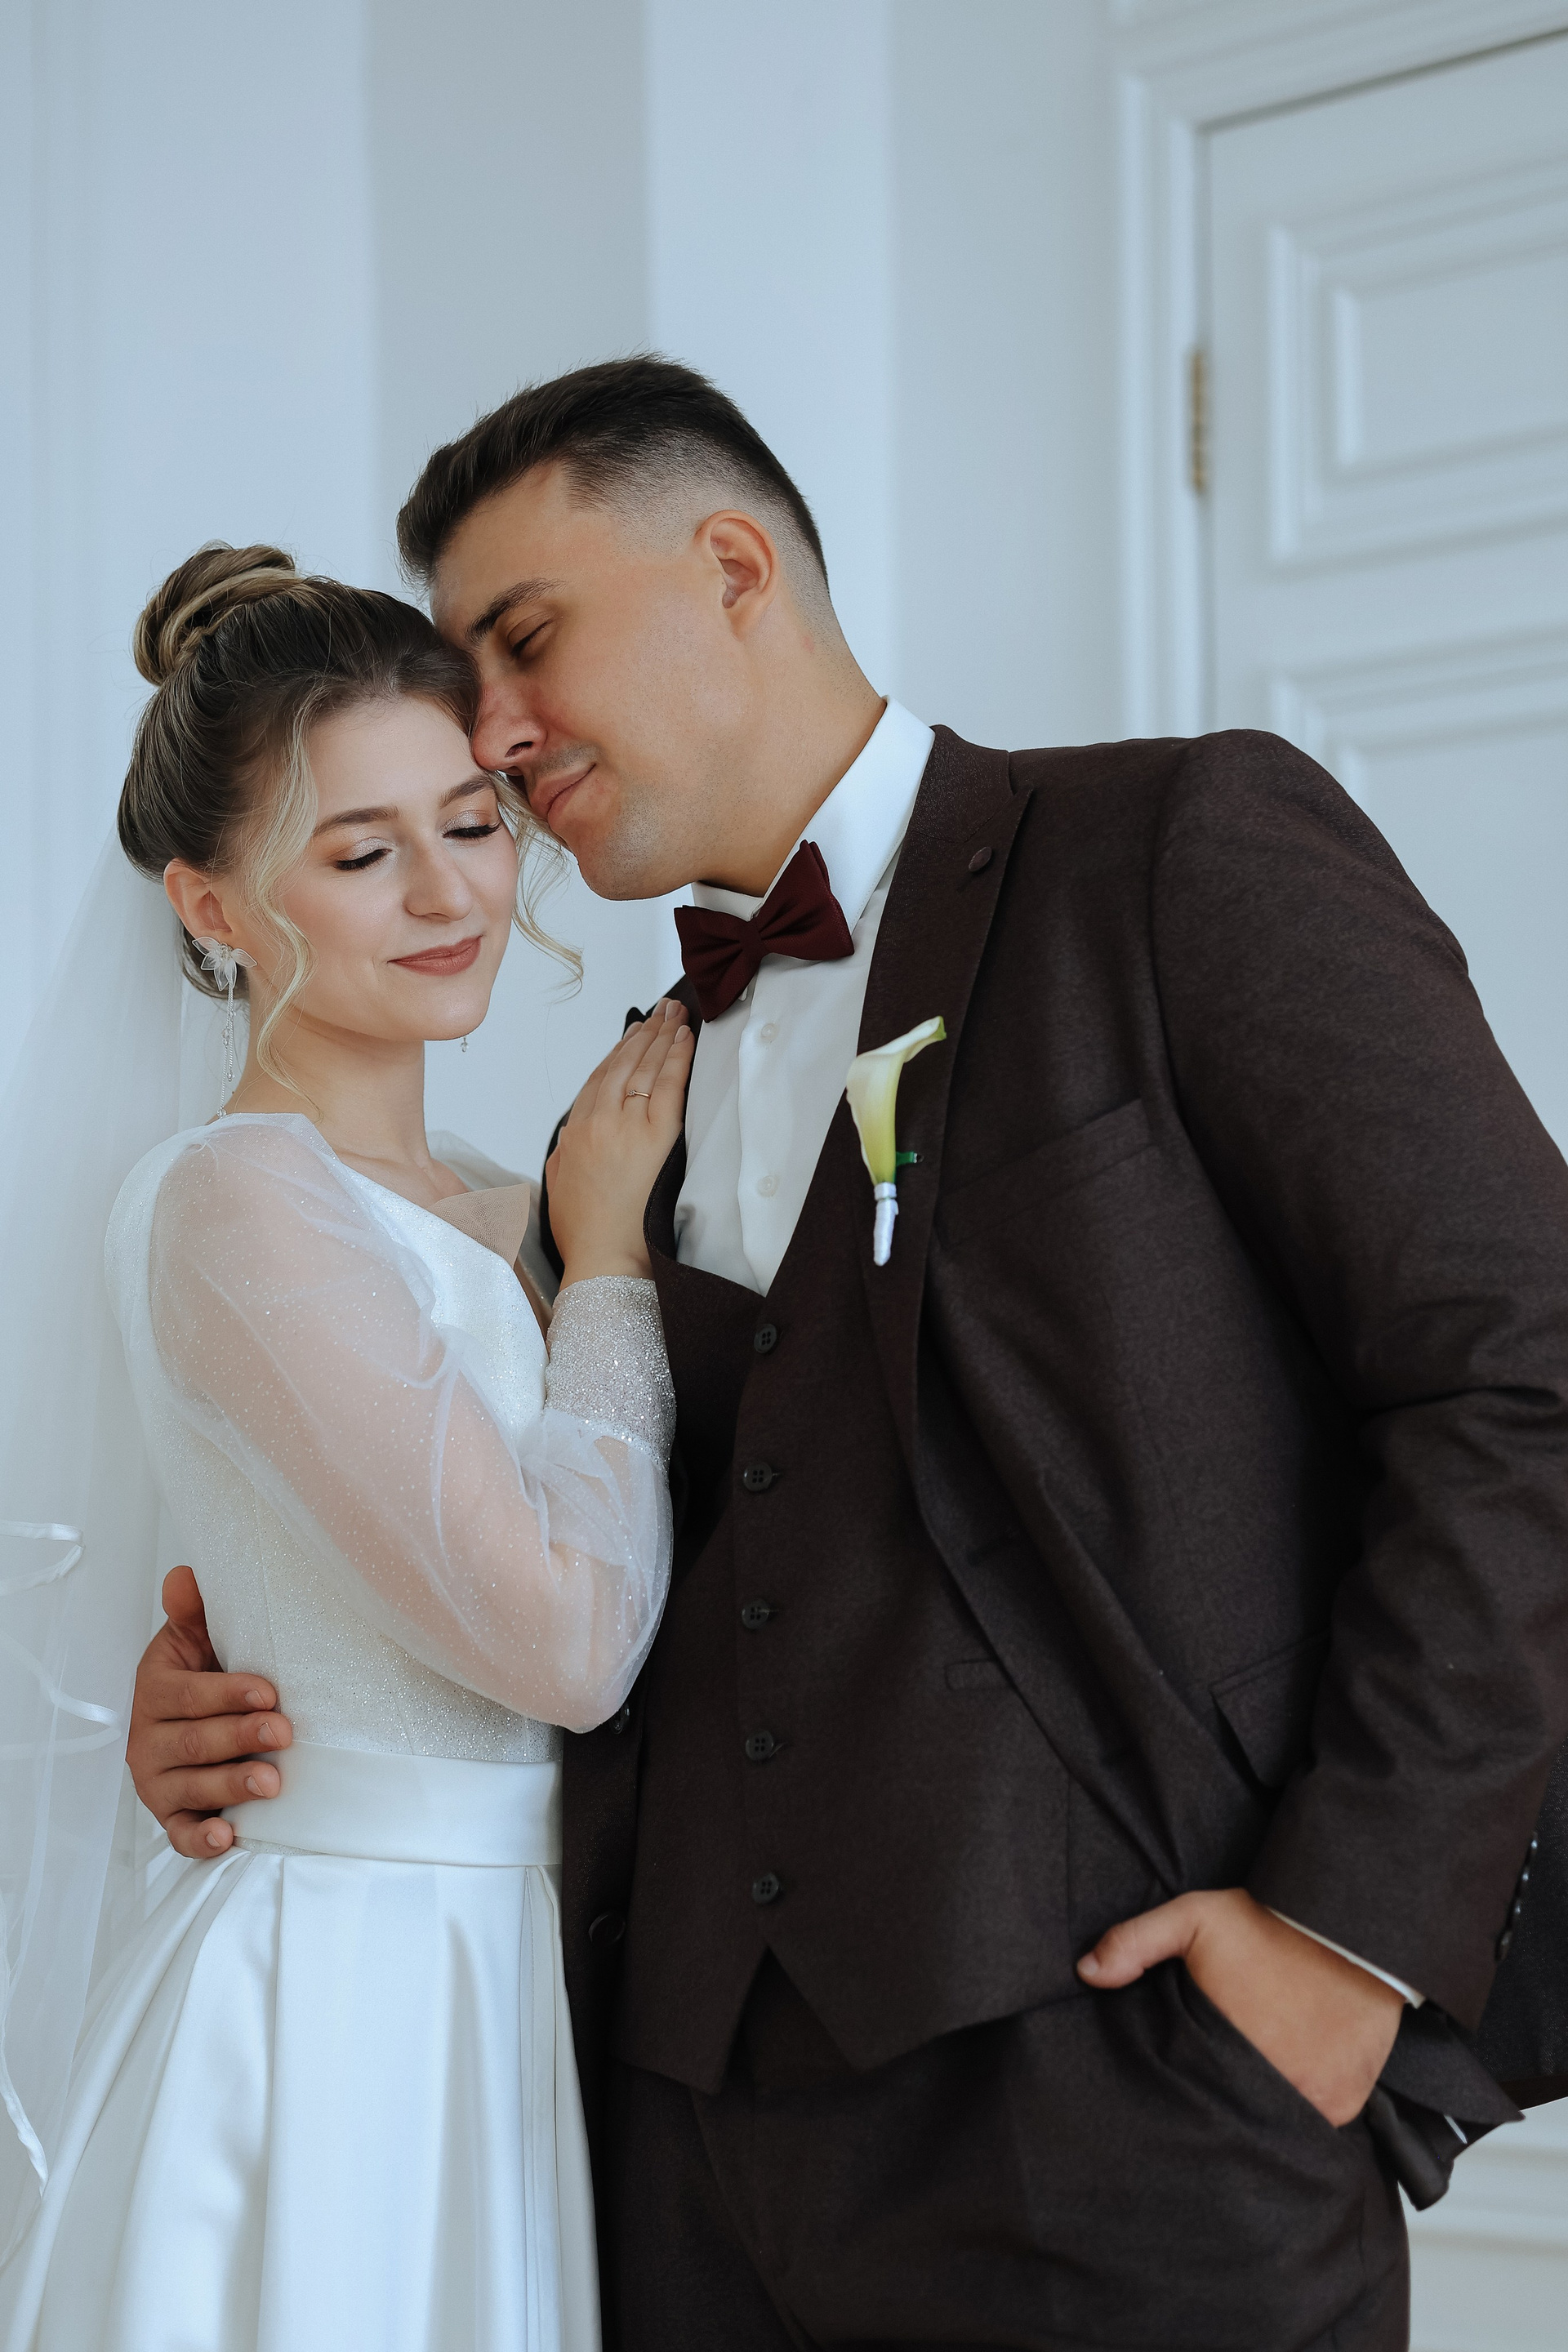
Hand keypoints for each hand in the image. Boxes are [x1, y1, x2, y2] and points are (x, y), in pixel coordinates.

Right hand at [126, 1565, 293, 1857]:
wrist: (199, 1715)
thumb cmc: (205, 1673)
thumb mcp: (197, 1637)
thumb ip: (192, 1610)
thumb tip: (183, 1577)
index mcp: (155, 1689)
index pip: (188, 1694)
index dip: (227, 1693)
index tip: (268, 1691)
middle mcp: (148, 1739)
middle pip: (193, 1742)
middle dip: (240, 1738)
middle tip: (283, 1733)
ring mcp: (157, 1781)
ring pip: (191, 1788)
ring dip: (231, 1787)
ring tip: (271, 1783)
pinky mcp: (171, 1816)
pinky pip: (180, 1834)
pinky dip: (201, 1841)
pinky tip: (228, 1839)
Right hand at [546, 1001, 692, 1284]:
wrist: (602, 1257)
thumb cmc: (585, 1233)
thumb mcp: (560, 1185)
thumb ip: (564, 1152)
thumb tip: (571, 1132)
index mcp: (575, 1132)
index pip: (598, 1080)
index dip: (617, 1053)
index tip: (631, 1035)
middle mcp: (598, 1121)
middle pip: (622, 1064)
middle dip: (642, 1033)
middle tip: (659, 1010)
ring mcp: (626, 1125)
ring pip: (644, 1067)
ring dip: (661, 1035)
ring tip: (674, 1013)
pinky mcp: (655, 1135)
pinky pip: (668, 1084)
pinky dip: (676, 1057)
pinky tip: (683, 1038)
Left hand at [1078, 1886, 1402, 2124]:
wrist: (1349, 1924)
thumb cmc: (1266, 1925)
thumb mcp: (1192, 1918)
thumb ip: (1135, 1943)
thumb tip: (1086, 1973)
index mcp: (1228, 2052)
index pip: (1196, 2096)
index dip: (1189, 2090)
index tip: (1188, 2079)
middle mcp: (1274, 2087)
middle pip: (1237, 2116)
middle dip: (1226, 2104)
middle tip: (1224, 2078)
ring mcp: (1316, 2099)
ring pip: (1279, 2124)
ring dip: (1267, 2109)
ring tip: (1259, 2082)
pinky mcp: (1347, 2100)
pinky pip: (1318, 2120)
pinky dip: (1306, 2105)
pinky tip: (1295, 2077)